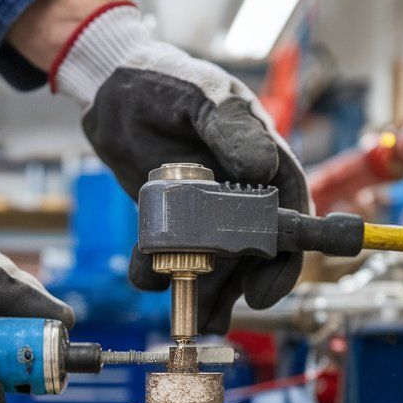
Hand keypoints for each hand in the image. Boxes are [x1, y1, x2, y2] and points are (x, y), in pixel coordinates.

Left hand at [51, 2, 309, 333]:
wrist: (112, 90)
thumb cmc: (167, 82)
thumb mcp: (202, 97)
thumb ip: (232, 130)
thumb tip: (262, 167)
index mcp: (264, 162)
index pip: (290, 219)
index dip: (284, 261)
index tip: (263, 291)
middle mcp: (240, 193)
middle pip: (252, 254)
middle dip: (237, 290)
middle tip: (216, 316)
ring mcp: (204, 211)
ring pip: (213, 264)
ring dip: (204, 293)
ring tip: (192, 320)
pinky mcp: (169, 221)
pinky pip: (169, 256)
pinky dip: (158, 272)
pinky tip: (147, 276)